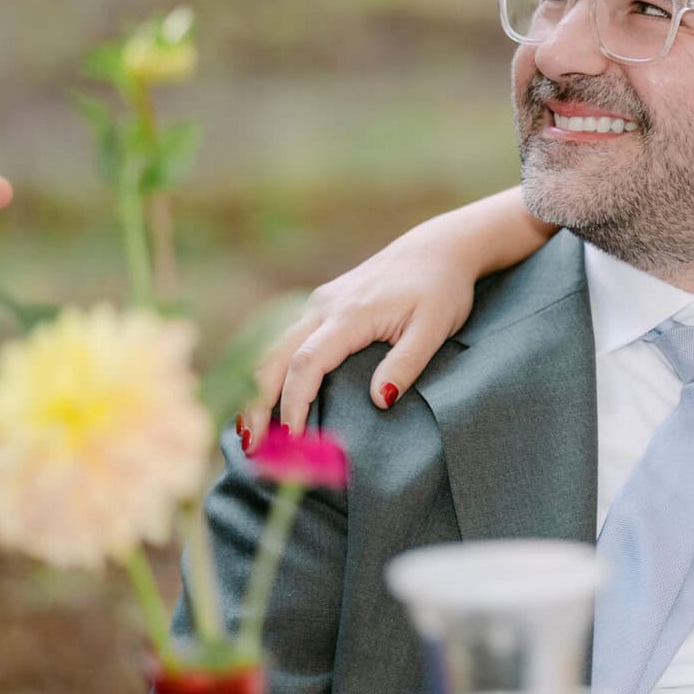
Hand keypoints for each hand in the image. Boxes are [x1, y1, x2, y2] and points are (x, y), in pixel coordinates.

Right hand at [242, 235, 476, 450]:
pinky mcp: (324, 306)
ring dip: (260, 388)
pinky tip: (271, 397)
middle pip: (275, 357)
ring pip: (275, 349)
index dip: (295, 402)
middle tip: (251, 446)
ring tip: (253, 431)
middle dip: (258, 402)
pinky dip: (275, 371)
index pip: (308, 363)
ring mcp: (320, 304)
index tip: (293, 438)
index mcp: (350, 313)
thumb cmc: (442, 288)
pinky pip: (288, 341)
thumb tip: (380, 401)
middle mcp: (325, 307)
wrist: (440, 247)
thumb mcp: (436, 327)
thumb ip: (406, 363)